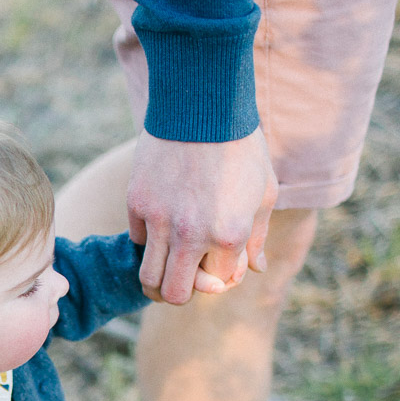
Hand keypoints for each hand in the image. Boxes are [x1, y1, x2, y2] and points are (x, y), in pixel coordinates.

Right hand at [128, 128, 276, 304]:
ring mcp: (160, 221)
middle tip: (187, 280)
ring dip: (158, 280)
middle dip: (183, 293)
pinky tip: (161, 223)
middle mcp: (191, 235)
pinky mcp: (136, 203)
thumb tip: (257, 269)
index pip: (220, 283)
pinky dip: (148, 240)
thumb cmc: (240, 147)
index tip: (223, 263)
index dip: (222, 277)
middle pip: (175, 295)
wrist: (202, 106)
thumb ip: (257, 237)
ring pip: (148, 278)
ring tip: (167, 267)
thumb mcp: (263, 192)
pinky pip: (138, 240)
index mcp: (229, 235)